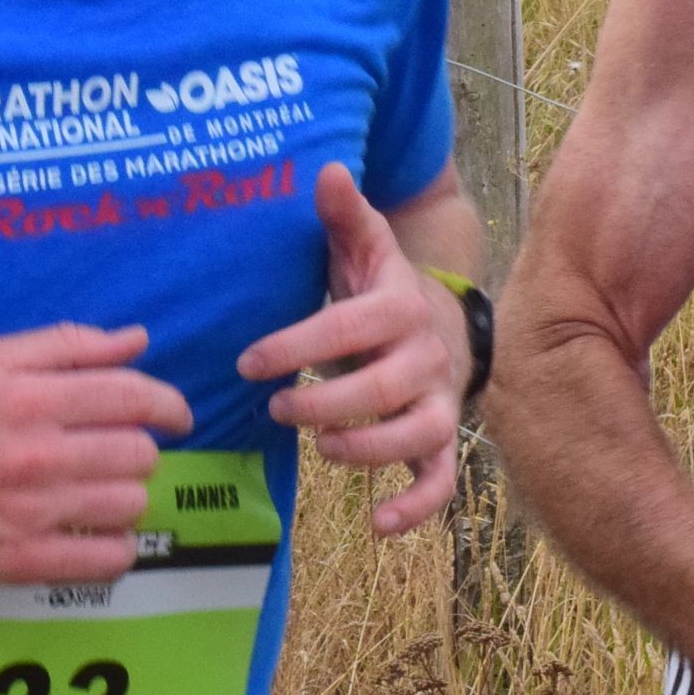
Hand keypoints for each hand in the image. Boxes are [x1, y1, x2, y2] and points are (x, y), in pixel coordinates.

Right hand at [0, 322, 192, 584]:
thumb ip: (70, 345)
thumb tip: (138, 340)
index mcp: (32, 399)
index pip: (133, 399)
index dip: (169, 405)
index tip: (175, 417)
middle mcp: (35, 455)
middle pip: (138, 454)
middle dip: (138, 451)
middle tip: (114, 455)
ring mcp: (29, 514)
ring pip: (130, 505)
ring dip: (126, 497)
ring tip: (99, 492)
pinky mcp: (19, 562)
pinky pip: (105, 561)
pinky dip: (117, 549)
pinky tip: (99, 535)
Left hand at [239, 160, 469, 535]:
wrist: (445, 324)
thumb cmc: (381, 290)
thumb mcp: (364, 247)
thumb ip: (343, 214)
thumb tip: (327, 169)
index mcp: (398, 307)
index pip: (347, 327)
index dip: (296, 345)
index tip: (249, 361)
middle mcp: (423, 356)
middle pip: (379, 388)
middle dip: (324, 402)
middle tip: (276, 407)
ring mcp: (436, 401)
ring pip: (413, 435)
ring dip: (364, 449)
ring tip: (318, 447)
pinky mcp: (441, 439)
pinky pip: (438, 479)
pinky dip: (415, 506)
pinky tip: (377, 526)